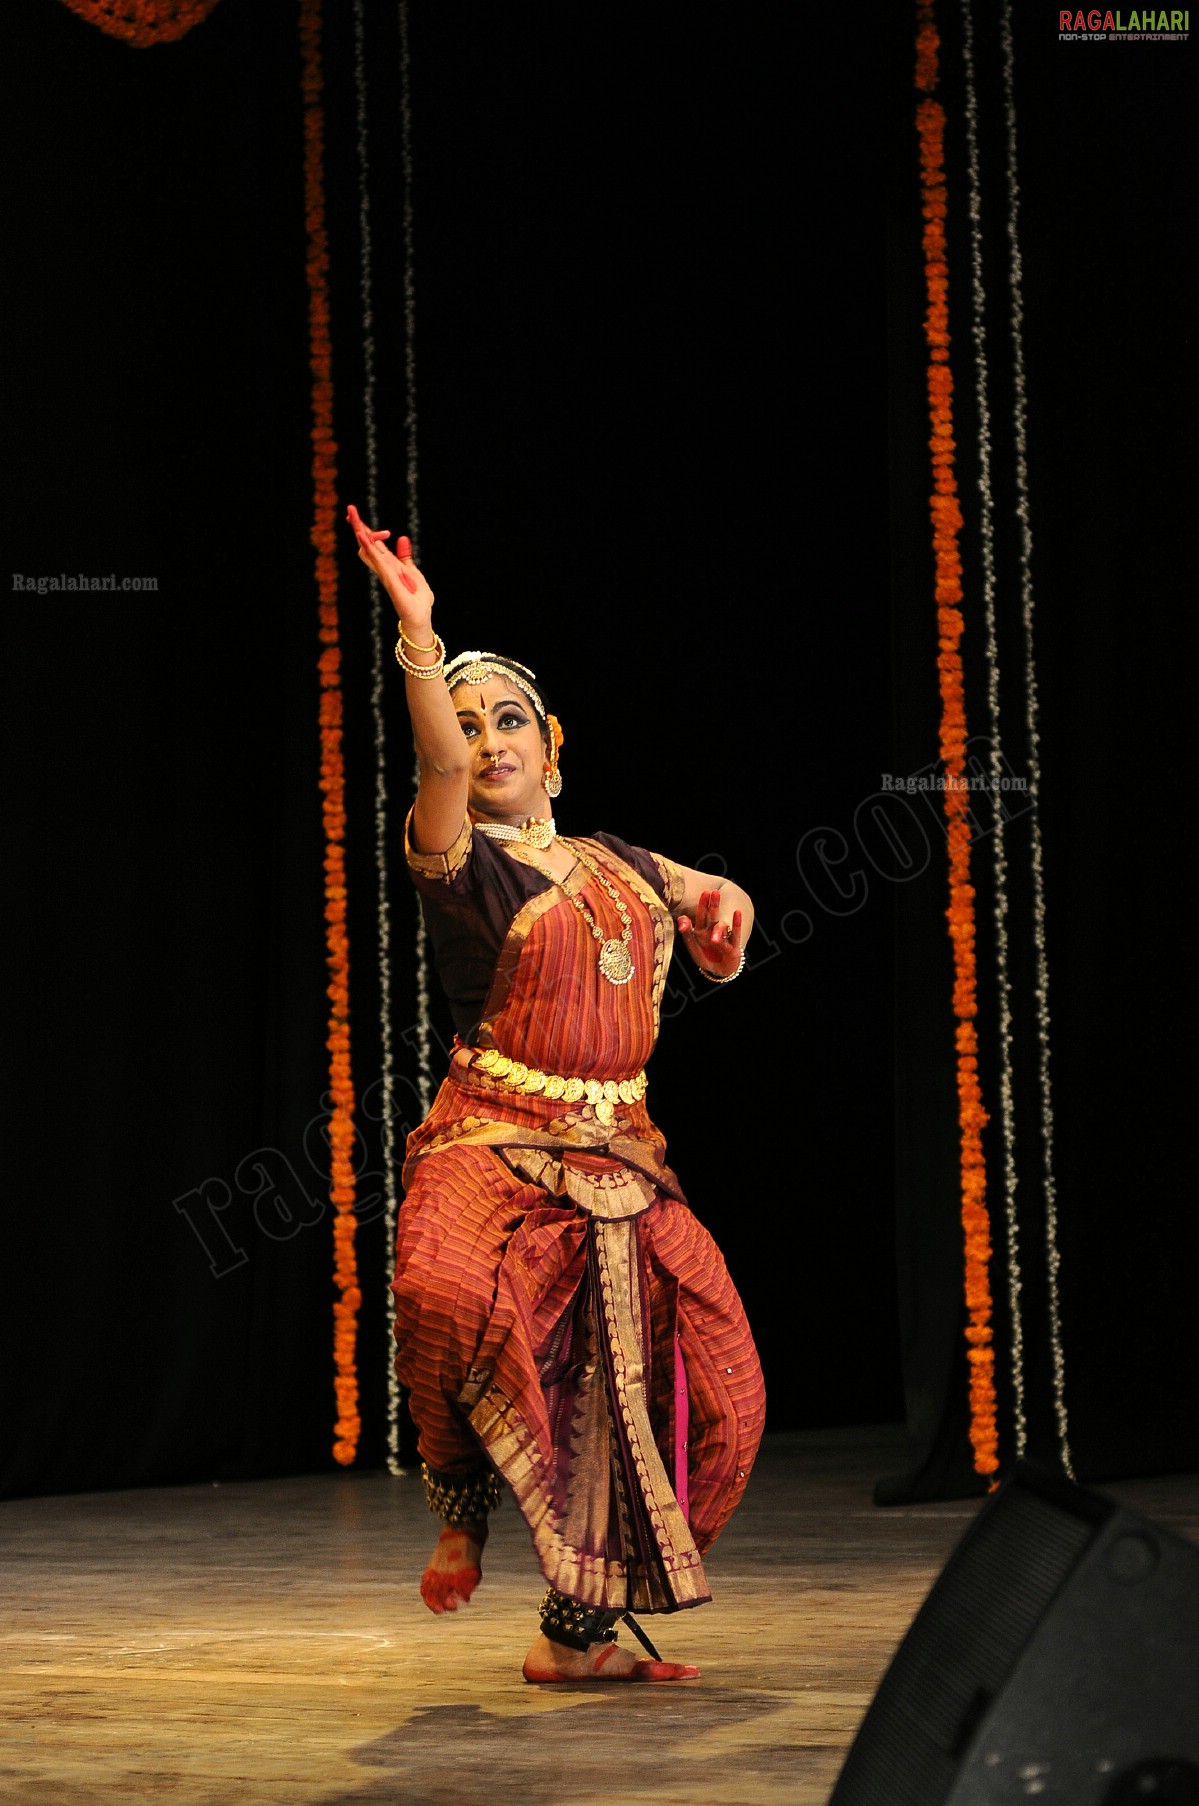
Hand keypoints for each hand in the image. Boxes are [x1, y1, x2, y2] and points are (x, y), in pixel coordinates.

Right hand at [345, 504, 434, 639]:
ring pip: (368, 549)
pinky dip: (370, 547)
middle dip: (358, 526)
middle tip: (350, 509)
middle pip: (366, 543)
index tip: (366, 519)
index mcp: (388, 564)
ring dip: (361, 532)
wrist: (420, 618)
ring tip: (353, 517)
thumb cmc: (417, 599)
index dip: (367, 529)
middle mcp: (383, 568)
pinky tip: (363, 536)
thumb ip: (405, 556)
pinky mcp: (389, 579)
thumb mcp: (412, 572)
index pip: (374, 543)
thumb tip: (402, 537)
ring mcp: (385, 573)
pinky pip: (378, 560)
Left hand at [677, 890, 743, 979]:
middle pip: (712, 916)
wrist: (718, 970)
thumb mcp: (692, 946)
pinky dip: (736, 924)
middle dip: (713, 905)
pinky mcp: (733, 947)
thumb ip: (687, 932)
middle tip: (715, 892)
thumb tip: (681, 918)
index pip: (701, 915)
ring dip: (720, 916)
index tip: (705, 892)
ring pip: (722, 925)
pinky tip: (737, 912)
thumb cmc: (704, 956)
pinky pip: (735, 934)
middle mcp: (712, 932)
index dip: (702, 904)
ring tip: (722, 910)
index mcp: (701, 931)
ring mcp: (723, 938)